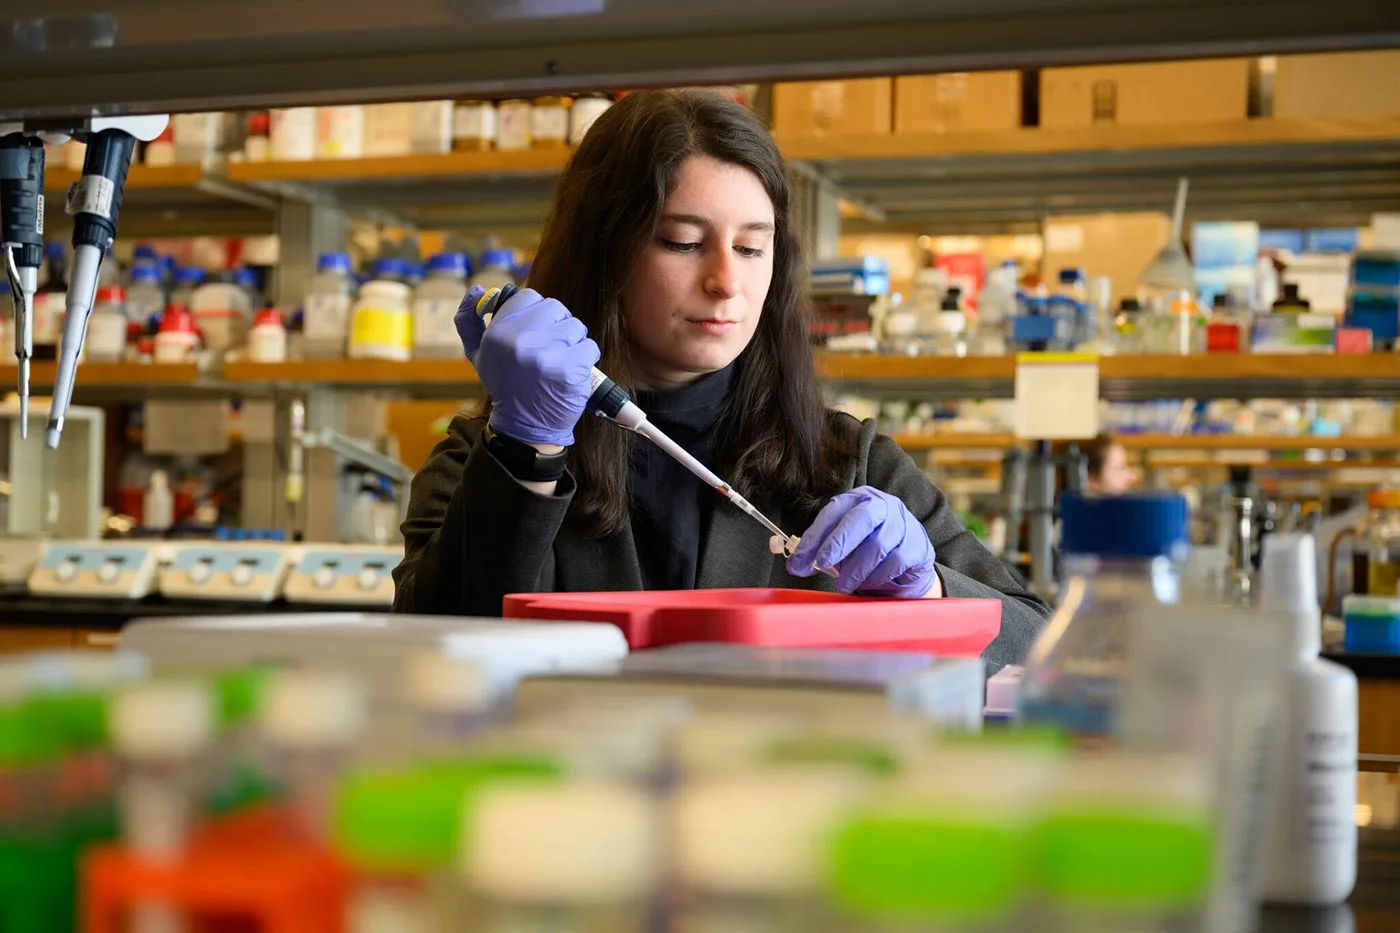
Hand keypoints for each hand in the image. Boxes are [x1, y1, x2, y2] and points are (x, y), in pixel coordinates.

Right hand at [453, 286, 600, 446]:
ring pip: (575, 326)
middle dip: (557, 326)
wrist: (524, 427)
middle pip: (556, 308)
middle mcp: (520, 341)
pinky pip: (589, 347)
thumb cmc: (505, 385)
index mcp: (498, 332)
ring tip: (559, 362)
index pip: (529, 296)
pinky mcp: (570, 370)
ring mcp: (546, 356)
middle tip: (549, 349)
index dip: (536, 313)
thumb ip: (469, 321)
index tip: (535, 332)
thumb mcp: (478, 354)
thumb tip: (475, 289)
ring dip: (573, 342)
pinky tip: (570, 373)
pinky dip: (585, 359)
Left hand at [787, 486, 937, 597]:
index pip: (833, 511)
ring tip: (844, 584)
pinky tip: (869, 583)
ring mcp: (903, 524)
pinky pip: (895, 562)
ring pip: (877, 545)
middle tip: (822, 564)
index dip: (815, 535)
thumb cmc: (868, 551)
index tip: (799, 559)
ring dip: (856, 569)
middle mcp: (883, 506)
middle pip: (860, 519)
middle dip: (837, 543)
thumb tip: (796, 565)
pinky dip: (877, 576)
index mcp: (859, 500)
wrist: (909, 565)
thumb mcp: (843, 545)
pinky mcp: (918, 546)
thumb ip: (820, 551)